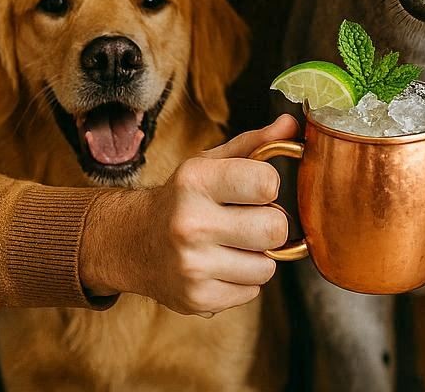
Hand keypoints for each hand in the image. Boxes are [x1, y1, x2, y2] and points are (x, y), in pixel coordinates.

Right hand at [81, 114, 298, 315]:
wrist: (131, 242)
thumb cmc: (183, 197)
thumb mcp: (211, 163)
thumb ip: (256, 144)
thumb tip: (292, 125)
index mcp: (196, 181)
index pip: (266, 182)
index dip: (268, 185)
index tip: (254, 188)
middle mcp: (190, 223)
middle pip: (275, 229)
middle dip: (270, 224)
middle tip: (249, 219)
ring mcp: (192, 265)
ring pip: (268, 265)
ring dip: (259, 255)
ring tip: (235, 243)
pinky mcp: (196, 298)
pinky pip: (252, 290)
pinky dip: (245, 279)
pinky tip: (223, 264)